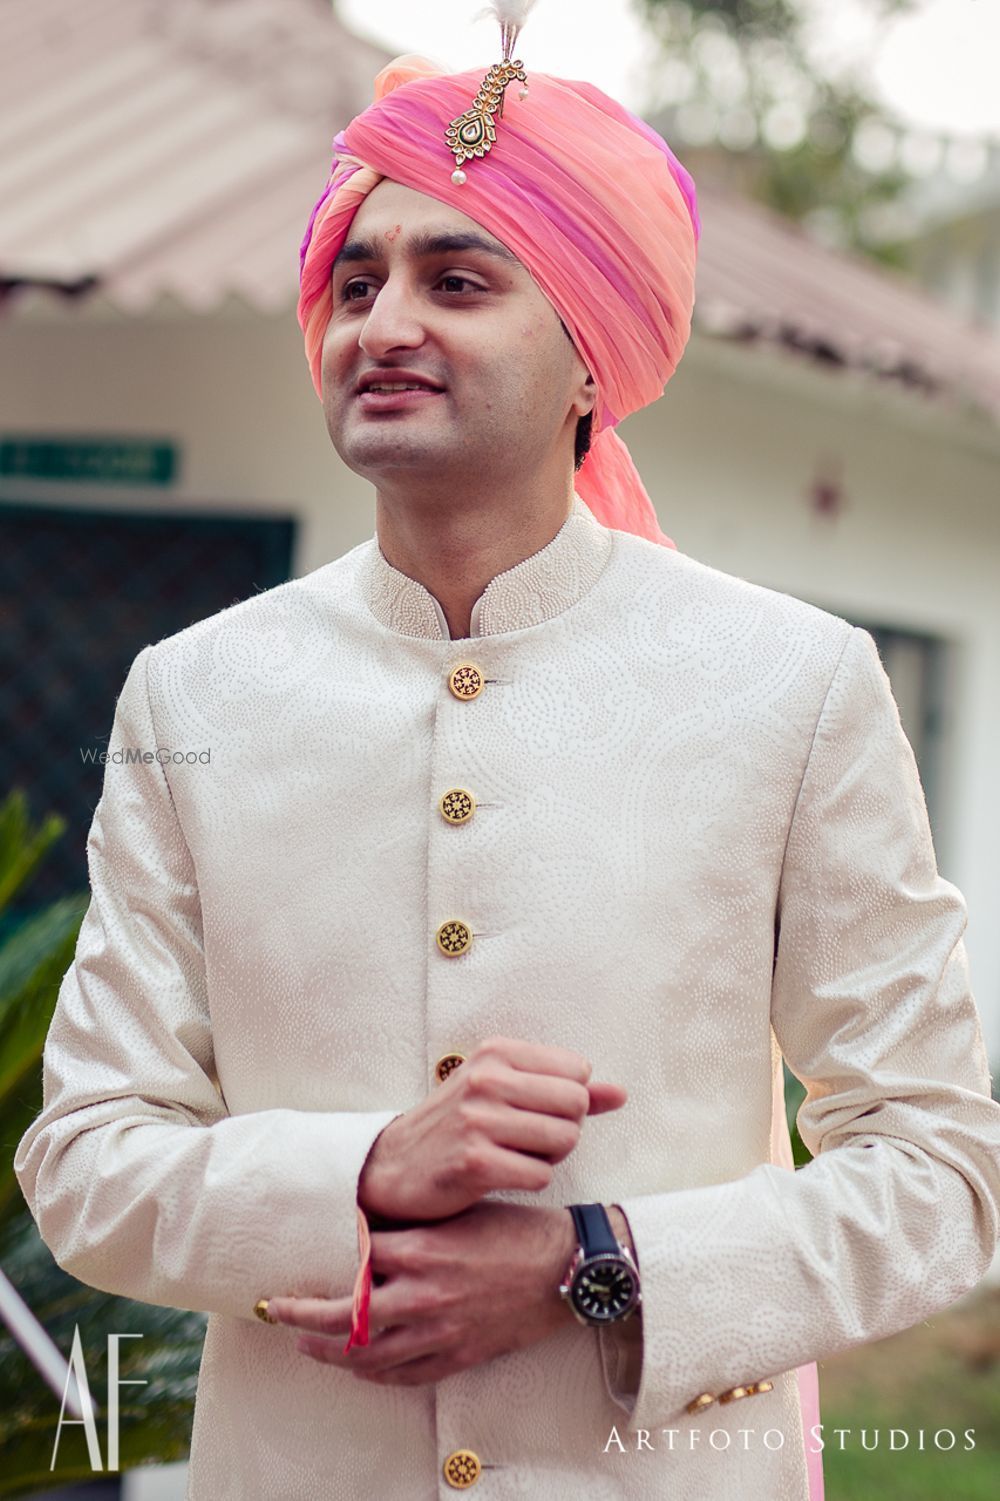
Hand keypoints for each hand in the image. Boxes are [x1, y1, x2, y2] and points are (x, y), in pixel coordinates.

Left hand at [266, 1201, 579, 1384]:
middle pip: (343, 1316)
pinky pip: (402, 1376)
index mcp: (422, 1250)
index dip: (325, 1255)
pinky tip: (360, 1367)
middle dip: (302, 1315)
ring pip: (366, 1356)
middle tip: (277, 1310)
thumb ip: (414, 1225)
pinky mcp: (456, 1356)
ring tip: (308, 1345)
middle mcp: (422, 1295)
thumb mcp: (460, 1213)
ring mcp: (438, 1332)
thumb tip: (369, 1226)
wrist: (565, 1268)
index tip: (302, 1254)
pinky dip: (374, 1374)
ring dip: (330, 1352)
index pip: (354, 1257)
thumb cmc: (516, 1231)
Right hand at [357, 1035, 626, 1222]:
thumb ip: (565, 1089)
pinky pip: (541, 1174)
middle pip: (576, 1105)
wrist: (394, 1166)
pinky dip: (529, 1180)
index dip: (567, 1098)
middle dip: (563, 1129)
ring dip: (549, 1157)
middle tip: (528, 1139)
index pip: (577, 1070)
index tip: (535, 1110)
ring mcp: (478, 1120)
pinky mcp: (475, 1162)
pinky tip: (501, 1174)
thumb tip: (620, 1093)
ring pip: (564, 1140)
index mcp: (496, 1052)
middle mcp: (486, 1079)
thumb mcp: (504, 1092)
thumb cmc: (459, 1126)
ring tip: (514, 1155)